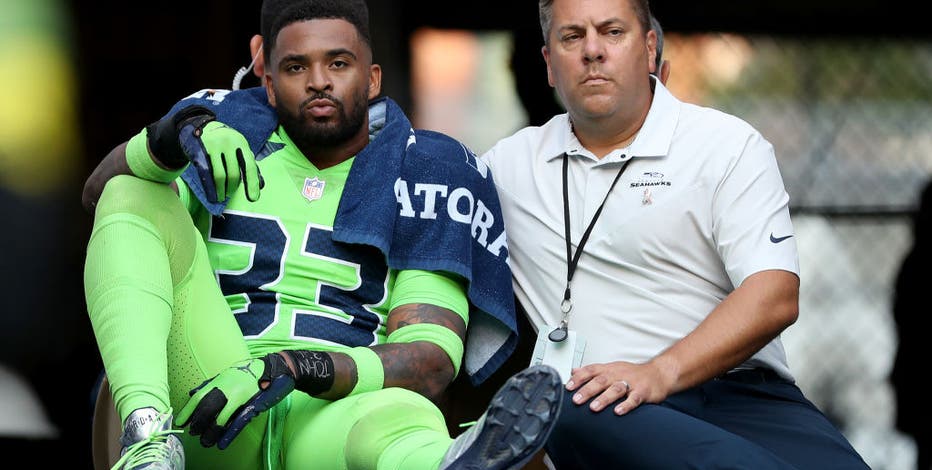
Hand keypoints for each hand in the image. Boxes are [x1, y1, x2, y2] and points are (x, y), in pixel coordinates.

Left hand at [175, 354, 293, 448]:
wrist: (275, 369)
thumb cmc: (250, 372)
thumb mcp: (228, 374)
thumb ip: (210, 384)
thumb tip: (193, 393)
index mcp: (220, 380)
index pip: (198, 397)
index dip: (188, 411)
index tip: (180, 422)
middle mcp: (227, 388)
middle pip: (206, 408)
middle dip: (198, 423)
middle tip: (192, 433)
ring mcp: (239, 396)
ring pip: (220, 418)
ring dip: (211, 432)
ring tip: (205, 442)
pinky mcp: (252, 405)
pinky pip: (238, 422)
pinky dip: (229, 434)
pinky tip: (221, 444)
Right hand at [179, 120, 262, 203]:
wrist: (199, 126)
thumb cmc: (224, 141)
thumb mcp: (239, 147)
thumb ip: (248, 163)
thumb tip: (260, 186)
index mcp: (241, 143)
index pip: (250, 166)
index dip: (252, 184)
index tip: (253, 199)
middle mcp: (228, 143)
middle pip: (234, 174)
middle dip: (232, 188)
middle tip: (229, 195)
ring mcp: (213, 146)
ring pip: (220, 176)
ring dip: (222, 190)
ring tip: (222, 197)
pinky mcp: (200, 151)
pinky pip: (206, 174)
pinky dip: (210, 188)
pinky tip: (212, 196)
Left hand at [565, 360, 671, 415]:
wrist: (659, 373)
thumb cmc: (633, 373)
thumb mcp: (612, 368)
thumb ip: (593, 371)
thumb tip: (573, 371)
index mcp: (610, 369)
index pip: (591, 370)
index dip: (579, 378)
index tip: (568, 387)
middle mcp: (619, 374)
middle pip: (601, 380)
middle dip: (588, 390)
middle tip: (576, 400)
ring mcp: (631, 383)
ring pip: (616, 389)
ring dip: (604, 398)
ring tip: (593, 407)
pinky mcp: (643, 392)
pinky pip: (634, 399)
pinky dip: (626, 405)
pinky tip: (618, 412)